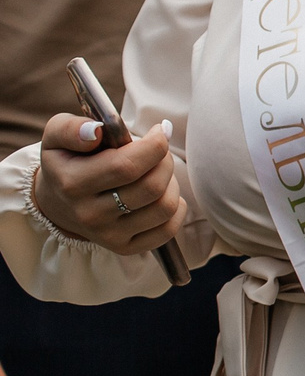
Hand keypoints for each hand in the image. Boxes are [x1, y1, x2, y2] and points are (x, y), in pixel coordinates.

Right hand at [33, 114, 187, 255]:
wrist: (56, 201)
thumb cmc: (66, 160)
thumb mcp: (56, 136)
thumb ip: (71, 128)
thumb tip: (95, 131)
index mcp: (72, 183)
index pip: (127, 166)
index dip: (155, 144)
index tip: (159, 131)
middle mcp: (89, 214)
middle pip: (151, 186)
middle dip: (165, 161)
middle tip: (158, 151)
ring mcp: (107, 234)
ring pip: (164, 207)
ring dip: (171, 183)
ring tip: (157, 172)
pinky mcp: (123, 247)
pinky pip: (167, 231)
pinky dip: (176, 209)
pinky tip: (163, 194)